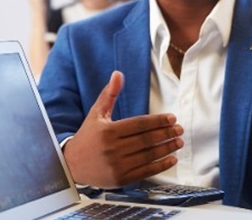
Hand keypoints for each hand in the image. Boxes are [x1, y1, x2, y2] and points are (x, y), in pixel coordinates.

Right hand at [63, 71, 183, 187]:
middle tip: (179, 130)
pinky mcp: (121, 179)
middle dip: (166, 134)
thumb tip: (118, 74)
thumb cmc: (87, 136)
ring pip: (148, 155)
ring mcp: (117, 165)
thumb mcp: (95, 114)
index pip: (139, 124)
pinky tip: (171, 159)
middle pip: (146, 140)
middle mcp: (112, 148)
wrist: (72, 164)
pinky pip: (146, 171)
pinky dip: (161, 165)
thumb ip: (108, 94)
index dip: (158, 121)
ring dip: (167, 148)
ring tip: (178, 142)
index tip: (172, 118)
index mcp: (107, 131)